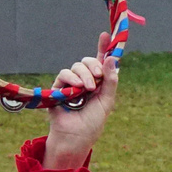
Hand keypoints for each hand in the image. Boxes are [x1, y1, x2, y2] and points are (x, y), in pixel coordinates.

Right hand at [41, 55, 118, 169]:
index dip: (103, 48)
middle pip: (89, 61)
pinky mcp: (59, 86)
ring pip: (77, 66)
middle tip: (99, 76)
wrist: (76, 136)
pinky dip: (72, 78)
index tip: (105, 35)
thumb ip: (110, 81)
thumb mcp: (107, 101)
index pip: (101, 62)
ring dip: (85, 75)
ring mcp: (71, 83)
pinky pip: (65, 74)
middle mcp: (85, 81)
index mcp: (99, 84)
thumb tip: (113, 58)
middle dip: (95, 66)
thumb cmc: (92, 122)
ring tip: (88, 88)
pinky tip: (77, 88)